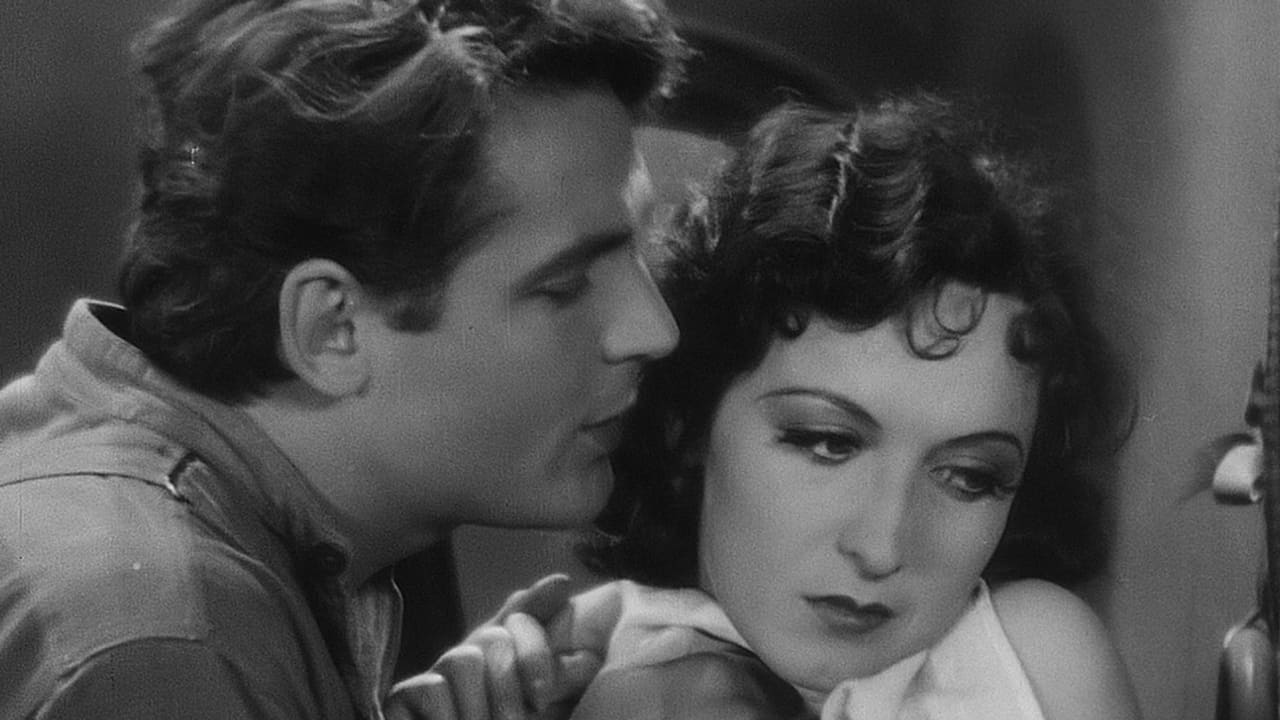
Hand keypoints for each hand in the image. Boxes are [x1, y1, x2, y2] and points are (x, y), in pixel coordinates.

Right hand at [386, 574, 603, 719]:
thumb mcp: (537, 707)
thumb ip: (556, 680)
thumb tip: (591, 658)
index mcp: (507, 659)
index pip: (521, 616)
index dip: (539, 597)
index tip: (563, 585)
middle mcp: (472, 658)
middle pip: (496, 637)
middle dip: (512, 679)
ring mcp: (439, 674)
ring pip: (465, 660)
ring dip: (480, 707)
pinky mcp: (406, 695)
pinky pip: (434, 688)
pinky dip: (448, 717)